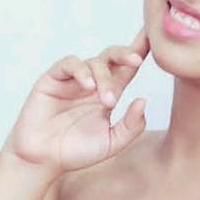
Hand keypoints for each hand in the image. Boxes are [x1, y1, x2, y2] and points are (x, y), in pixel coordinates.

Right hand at [3, 26, 150, 176]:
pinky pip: (69, 64)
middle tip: (137, 60)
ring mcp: (72, 80)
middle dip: (126, 53)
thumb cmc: (76, 152)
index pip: (127, 69)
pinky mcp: (52, 80)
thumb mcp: (112, 143)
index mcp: (109, 94)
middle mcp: (92, 83)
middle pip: (113, 57)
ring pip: (94, 62)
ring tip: (107, 100)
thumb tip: (143, 100)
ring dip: (104, 77)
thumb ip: (131, 126)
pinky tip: (88, 86)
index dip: (140, 51)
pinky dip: (81, 71)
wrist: (44, 160)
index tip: (155, 39)